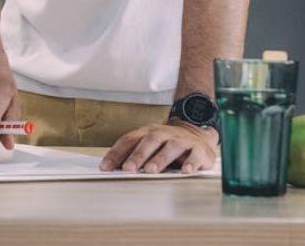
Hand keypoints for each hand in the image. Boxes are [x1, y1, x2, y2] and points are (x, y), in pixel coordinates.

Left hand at [100, 120, 218, 173]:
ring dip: (160, 159)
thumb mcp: (149, 145)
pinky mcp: (199, 150)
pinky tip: (185, 171)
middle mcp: (164, 134)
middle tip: (128, 169)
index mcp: (148, 133)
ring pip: (170, 148)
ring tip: (151, 170)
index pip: (129, 140)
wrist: (196, 134)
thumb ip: (133, 154)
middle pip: (149, 142)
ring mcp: (182, 141)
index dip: (116, 153)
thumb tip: (113, 169)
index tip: (105, 167)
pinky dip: (190, 163)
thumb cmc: (167, 144)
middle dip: (137, 155)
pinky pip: (194, 155)